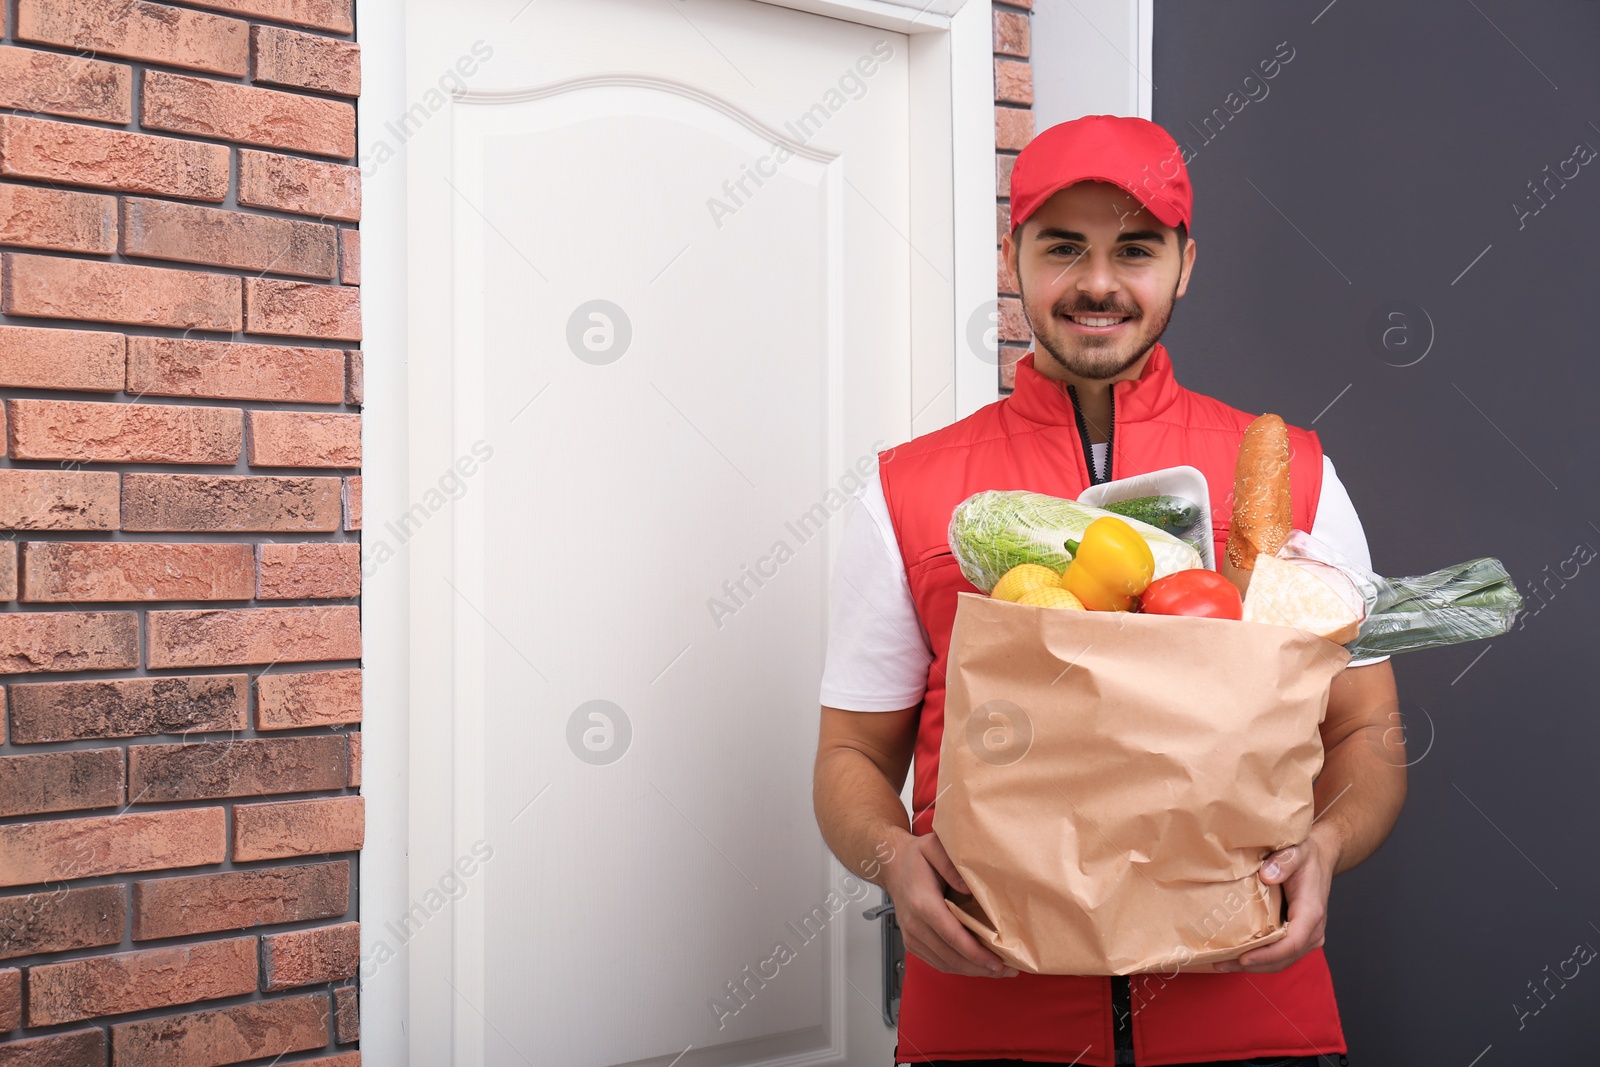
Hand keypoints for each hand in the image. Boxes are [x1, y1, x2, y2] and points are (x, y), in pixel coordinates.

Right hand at [881, 829, 1018, 978]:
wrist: (892, 867)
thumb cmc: (915, 858)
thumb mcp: (932, 847)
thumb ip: (950, 865)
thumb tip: (969, 888)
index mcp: (923, 904)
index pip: (953, 936)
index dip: (976, 954)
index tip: (998, 962)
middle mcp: (915, 925)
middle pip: (951, 957)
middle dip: (981, 967)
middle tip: (1007, 970)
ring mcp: (912, 937)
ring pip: (945, 964)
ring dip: (972, 971)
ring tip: (997, 970)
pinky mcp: (912, 943)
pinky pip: (937, 963)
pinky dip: (958, 968)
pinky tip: (976, 966)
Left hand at [1213, 822, 1340, 973]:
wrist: (1318, 859)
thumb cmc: (1306, 856)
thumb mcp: (1296, 851)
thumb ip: (1284, 861)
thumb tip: (1267, 876)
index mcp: (1311, 913)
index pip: (1292, 943)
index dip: (1267, 954)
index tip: (1243, 958)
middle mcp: (1312, 930)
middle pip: (1283, 958)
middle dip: (1253, 965)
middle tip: (1220, 963)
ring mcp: (1306, 936)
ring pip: (1280, 960)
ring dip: (1253, 965)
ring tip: (1222, 963)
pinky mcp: (1297, 936)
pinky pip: (1279, 953)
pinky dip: (1258, 958)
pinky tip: (1235, 956)